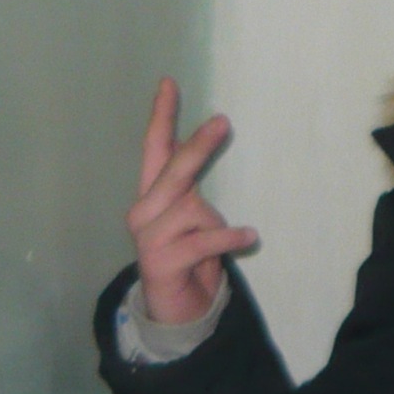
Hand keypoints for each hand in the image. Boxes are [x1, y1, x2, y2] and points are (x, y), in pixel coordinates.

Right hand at [127, 77, 257, 324]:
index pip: (155, 149)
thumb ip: (196, 193)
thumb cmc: (191, 258)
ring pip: (194, 210)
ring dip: (217, 223)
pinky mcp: (162, 262)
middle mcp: (144, 211)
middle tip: (223, 120)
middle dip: (198, 146)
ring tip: (226, 239)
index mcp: (153, 196)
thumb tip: (207, 169)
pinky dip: (230, 238)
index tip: (169, 82)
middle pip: (174, 171)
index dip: (162, 116)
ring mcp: (149, 237)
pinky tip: (249, 236)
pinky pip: (206, 241)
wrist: (176, 311)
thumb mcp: (196, 220)